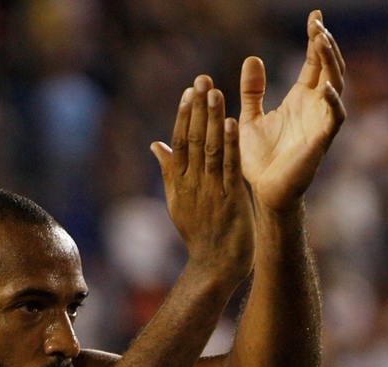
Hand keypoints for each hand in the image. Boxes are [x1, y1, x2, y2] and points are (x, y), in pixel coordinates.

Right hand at [151, 76, 255, 285]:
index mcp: (178, 185)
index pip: (179, 144)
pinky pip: (228, 168)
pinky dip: (230, 145)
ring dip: (212, 120)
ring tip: (215, 92)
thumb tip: (155, 145)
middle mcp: (191, 186)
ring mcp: (210, 193)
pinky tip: (232, 123)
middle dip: (197, 110)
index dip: (184, 116)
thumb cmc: (200, 236)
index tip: (189, 91)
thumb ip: (168, 172)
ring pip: (210, 150)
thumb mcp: (178, 203)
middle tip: (202, 79)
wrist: (214, 267)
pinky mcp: (230, 200)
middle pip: (193, 142)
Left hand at [239, 10, 345, 211]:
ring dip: (331, 63)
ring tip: (321, 42)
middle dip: (325, 44)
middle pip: (329, 66)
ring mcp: (321, 121)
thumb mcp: (250, 118)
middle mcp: (315, 105)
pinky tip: (326, 88)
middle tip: (317, 23)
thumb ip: (252, 91)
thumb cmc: (259, 159)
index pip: (314, 61)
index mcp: (300, 98)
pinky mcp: (322, 140)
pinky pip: (334, 117)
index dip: (316, 39)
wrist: (263, 192)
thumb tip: (253, 57)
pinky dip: (333, 102)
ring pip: (336, 84)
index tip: (314, 15)